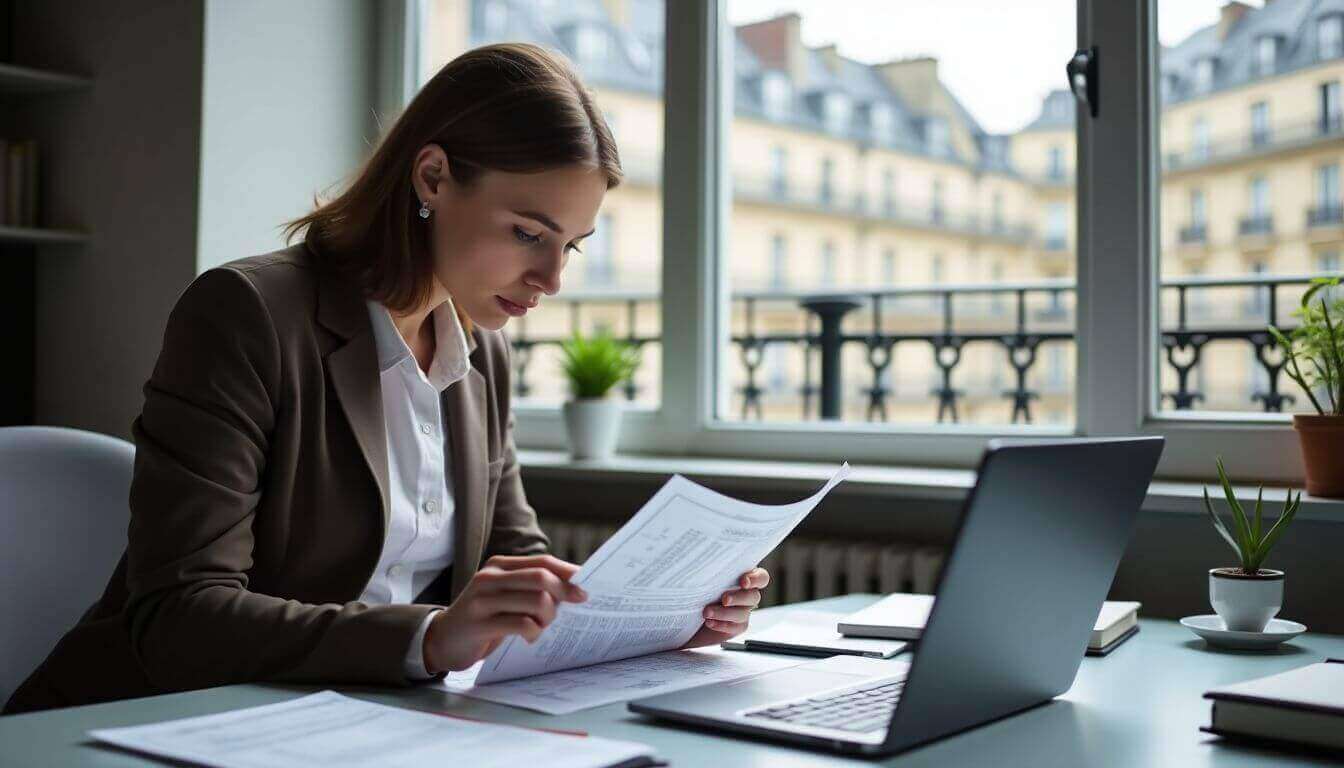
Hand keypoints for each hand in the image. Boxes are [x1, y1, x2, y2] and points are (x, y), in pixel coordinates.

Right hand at [422, 554, 586, 673]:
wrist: (441, 639)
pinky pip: (520, 624)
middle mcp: (490, 577)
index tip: (588, 588)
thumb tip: (574, 590)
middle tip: (572, 610)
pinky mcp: (479, 623)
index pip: (543, 562)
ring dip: (549, 616)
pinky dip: (533, 632)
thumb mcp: (504, 596)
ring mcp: (482, 599)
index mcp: (500, 566)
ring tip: (543, 626)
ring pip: (535, 600)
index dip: (569, 573)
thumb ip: (530, 589)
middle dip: (564, 594)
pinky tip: (530, 636)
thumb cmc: (483, 619)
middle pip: (541, 577)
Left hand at [681, 568, 769, 648]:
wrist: (690, 612)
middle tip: (724, 599)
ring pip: (742, 613)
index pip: (761, 577)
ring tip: (707, 612)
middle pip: (753, 596)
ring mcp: (743, 611)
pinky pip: (735, 627)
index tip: (743, 581)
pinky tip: (709, 622)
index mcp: (744, 577)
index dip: (756, 579)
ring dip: (724, 613)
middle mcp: (747, 594)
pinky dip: (721, 624)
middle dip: (738, 597)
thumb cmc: (697, 588)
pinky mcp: (736, 626)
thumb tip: (703, 563)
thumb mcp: (703, 577)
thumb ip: (710, 571)